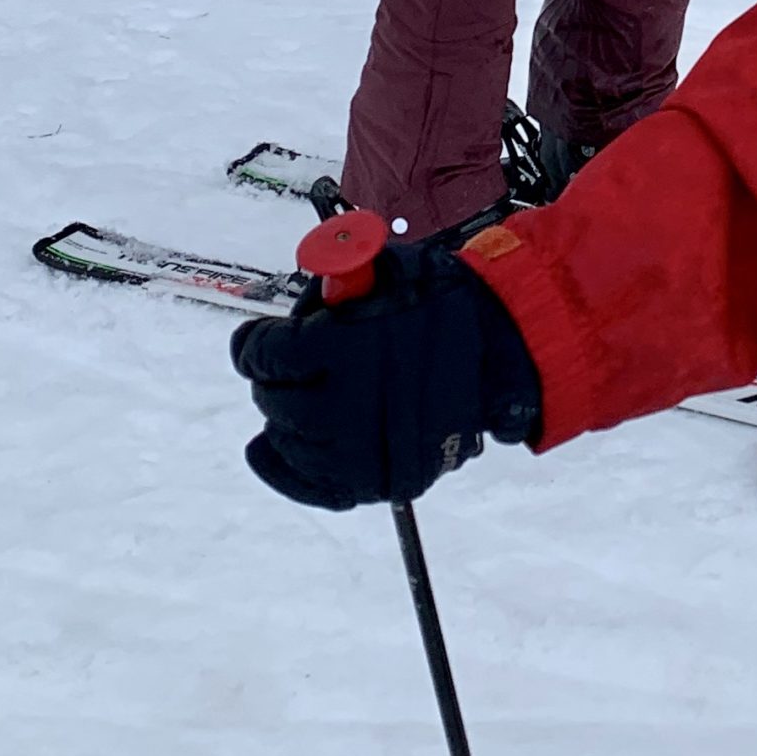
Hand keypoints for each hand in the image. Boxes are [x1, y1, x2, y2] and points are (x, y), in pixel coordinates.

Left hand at [231, 238, 541, 510]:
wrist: (501, 349)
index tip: (258, 339)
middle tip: (285, 366)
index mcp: (342, 346)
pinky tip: (268, 450)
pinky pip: (309, 485)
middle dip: (273, 378)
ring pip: (287, 441)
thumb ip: (330, 287)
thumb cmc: (439, 300)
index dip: (255, 343)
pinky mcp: (375, 481)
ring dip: (284, 418)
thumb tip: (288, 316)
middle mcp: (345, 404)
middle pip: (273, 399)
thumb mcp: (383, 270)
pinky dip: (283, 470)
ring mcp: (359, 450)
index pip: (264, 354)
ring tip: (300, 398)